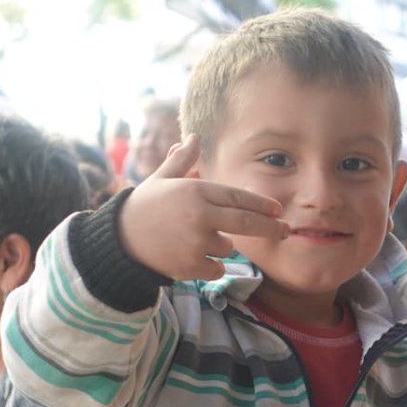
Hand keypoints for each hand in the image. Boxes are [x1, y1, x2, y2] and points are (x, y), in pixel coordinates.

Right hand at [119, 134, 287, 280]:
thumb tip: (193, 137)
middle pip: (246, 223)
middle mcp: (200, 216)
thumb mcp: (161, 180)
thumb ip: (182, 161)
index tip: (277, 209)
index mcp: (196, 191)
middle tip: (286, 231)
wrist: (119, 241)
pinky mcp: (191, 266)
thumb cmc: (143, 207)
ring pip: (227, 248)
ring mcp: (197, 242)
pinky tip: (192, 258)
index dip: (261, 204)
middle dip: (270, 228)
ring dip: (220, 246)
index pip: (238, 197)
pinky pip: (217, 268)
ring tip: (194, 240)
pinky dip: (210, 266)